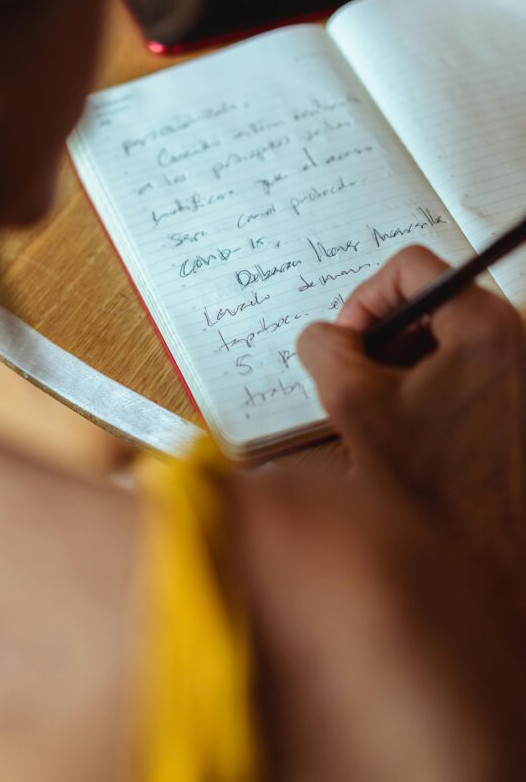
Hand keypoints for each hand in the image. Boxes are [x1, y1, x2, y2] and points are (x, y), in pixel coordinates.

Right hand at [297, 246, 525, 602]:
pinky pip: (466, 368)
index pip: (411, 267)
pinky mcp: (518, 400)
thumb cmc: (443, 492)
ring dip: (405, 365)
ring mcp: (521, 370)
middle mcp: (517, 338)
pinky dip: (431, 387)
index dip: (365, 299)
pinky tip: (416, 432)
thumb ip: (325, 349)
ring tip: (388, 413)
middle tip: (362, 380)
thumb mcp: (356, 406)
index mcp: (486, 326)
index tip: (350, 342)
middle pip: (431, 301)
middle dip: (385, 339)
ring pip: (446, 337)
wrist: (496, 562)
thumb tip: (323, 336)